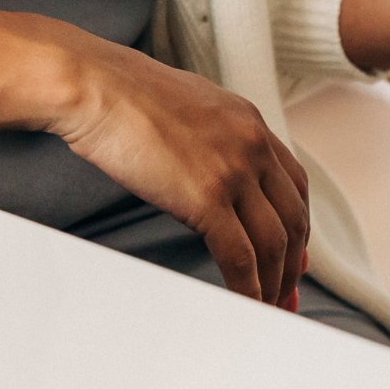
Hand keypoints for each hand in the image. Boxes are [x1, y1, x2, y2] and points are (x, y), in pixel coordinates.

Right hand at [0, 12, 309, 306]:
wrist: (91, 82)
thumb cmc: (121, 93)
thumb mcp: (189, 107)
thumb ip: (212, 136)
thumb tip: (209, 165)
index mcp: (251, 123)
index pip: (294, 184)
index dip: (299, 223)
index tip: (298, 250)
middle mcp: (253, 146)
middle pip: (293, 218)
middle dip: (295, 262)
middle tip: (290, 290)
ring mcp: (234, 172)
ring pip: (274, 242)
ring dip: (276, 281)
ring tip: (270, 306)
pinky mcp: (207, 197)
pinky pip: (240, 255)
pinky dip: (248, 285)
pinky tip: (246, 301)